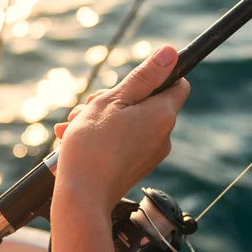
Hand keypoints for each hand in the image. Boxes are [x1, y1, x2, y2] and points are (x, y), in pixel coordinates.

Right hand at [54, 46, 188, 211]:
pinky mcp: (135, 168)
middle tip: (88, 106)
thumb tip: (171, 53)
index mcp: (162, 115)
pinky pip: (124, 143)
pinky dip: (103, 137)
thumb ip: (144, 77)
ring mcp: (150, 155)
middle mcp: (163, 136)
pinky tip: (75, 140)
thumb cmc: (93, 146)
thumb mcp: (113, 100)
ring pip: (130, 123)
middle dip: (114, 99)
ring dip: (101, 118)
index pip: (178, 83)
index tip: (130, 81)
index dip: (156, 76)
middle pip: (146, 103)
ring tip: (73, 126)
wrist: (82, 197)